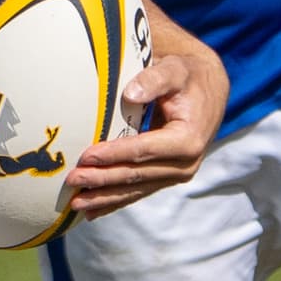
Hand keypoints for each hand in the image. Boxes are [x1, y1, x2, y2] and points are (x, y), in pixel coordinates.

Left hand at [68, 21, 226, 219]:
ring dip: (104, 197)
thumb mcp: (174, 70)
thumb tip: (129, 94)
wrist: (207, 91)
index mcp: (188, 139)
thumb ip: (154, 79)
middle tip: (72, 181)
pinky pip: (138, 192)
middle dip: (103, 179)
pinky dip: (114, 201)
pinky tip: (91, 211)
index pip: (144, 150)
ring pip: (135, 189)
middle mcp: (186, 163)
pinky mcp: (168, 177)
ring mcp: (177, 174)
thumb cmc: (186, 76)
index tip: (85, 157)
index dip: (114, 154)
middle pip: (137, 174)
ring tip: (75, 203)